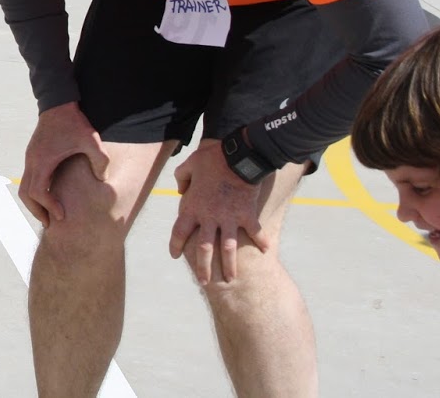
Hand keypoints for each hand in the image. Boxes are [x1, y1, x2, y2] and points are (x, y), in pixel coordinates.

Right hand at [19, 102, 109, 225]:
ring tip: (49, 214)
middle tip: (51, 224)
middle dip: (36, 211)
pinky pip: (29, 179)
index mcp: (43, 160)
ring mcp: (30, 158)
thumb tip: (102, 180)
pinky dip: (36, 192)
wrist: (58, 102)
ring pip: (24, 187)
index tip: (61, 215)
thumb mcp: (92, 140)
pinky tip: (50, 195)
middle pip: (25, 194)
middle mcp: (32, 161)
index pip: (38, 192)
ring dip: (34, 202)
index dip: (48, 206)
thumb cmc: (74, 122)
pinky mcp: (33, 155)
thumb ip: (100, 161)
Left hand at [167, 140, 268, 284]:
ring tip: (231, 280)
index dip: (175, 245)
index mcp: (193, 207)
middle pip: (204, 249)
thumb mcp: (189, 165)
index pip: (179, 232)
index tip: (174, 255)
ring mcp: (229, 219)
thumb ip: (181, 178)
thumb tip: (181, 190)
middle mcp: (209, 217)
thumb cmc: (211, 159)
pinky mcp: (247, 216)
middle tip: (205, 282)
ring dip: (230, 266)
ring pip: (228, 249)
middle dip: (203, 268)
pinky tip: (265, 251)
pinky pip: (255, 232)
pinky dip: (261, 241)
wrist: (238, 157)